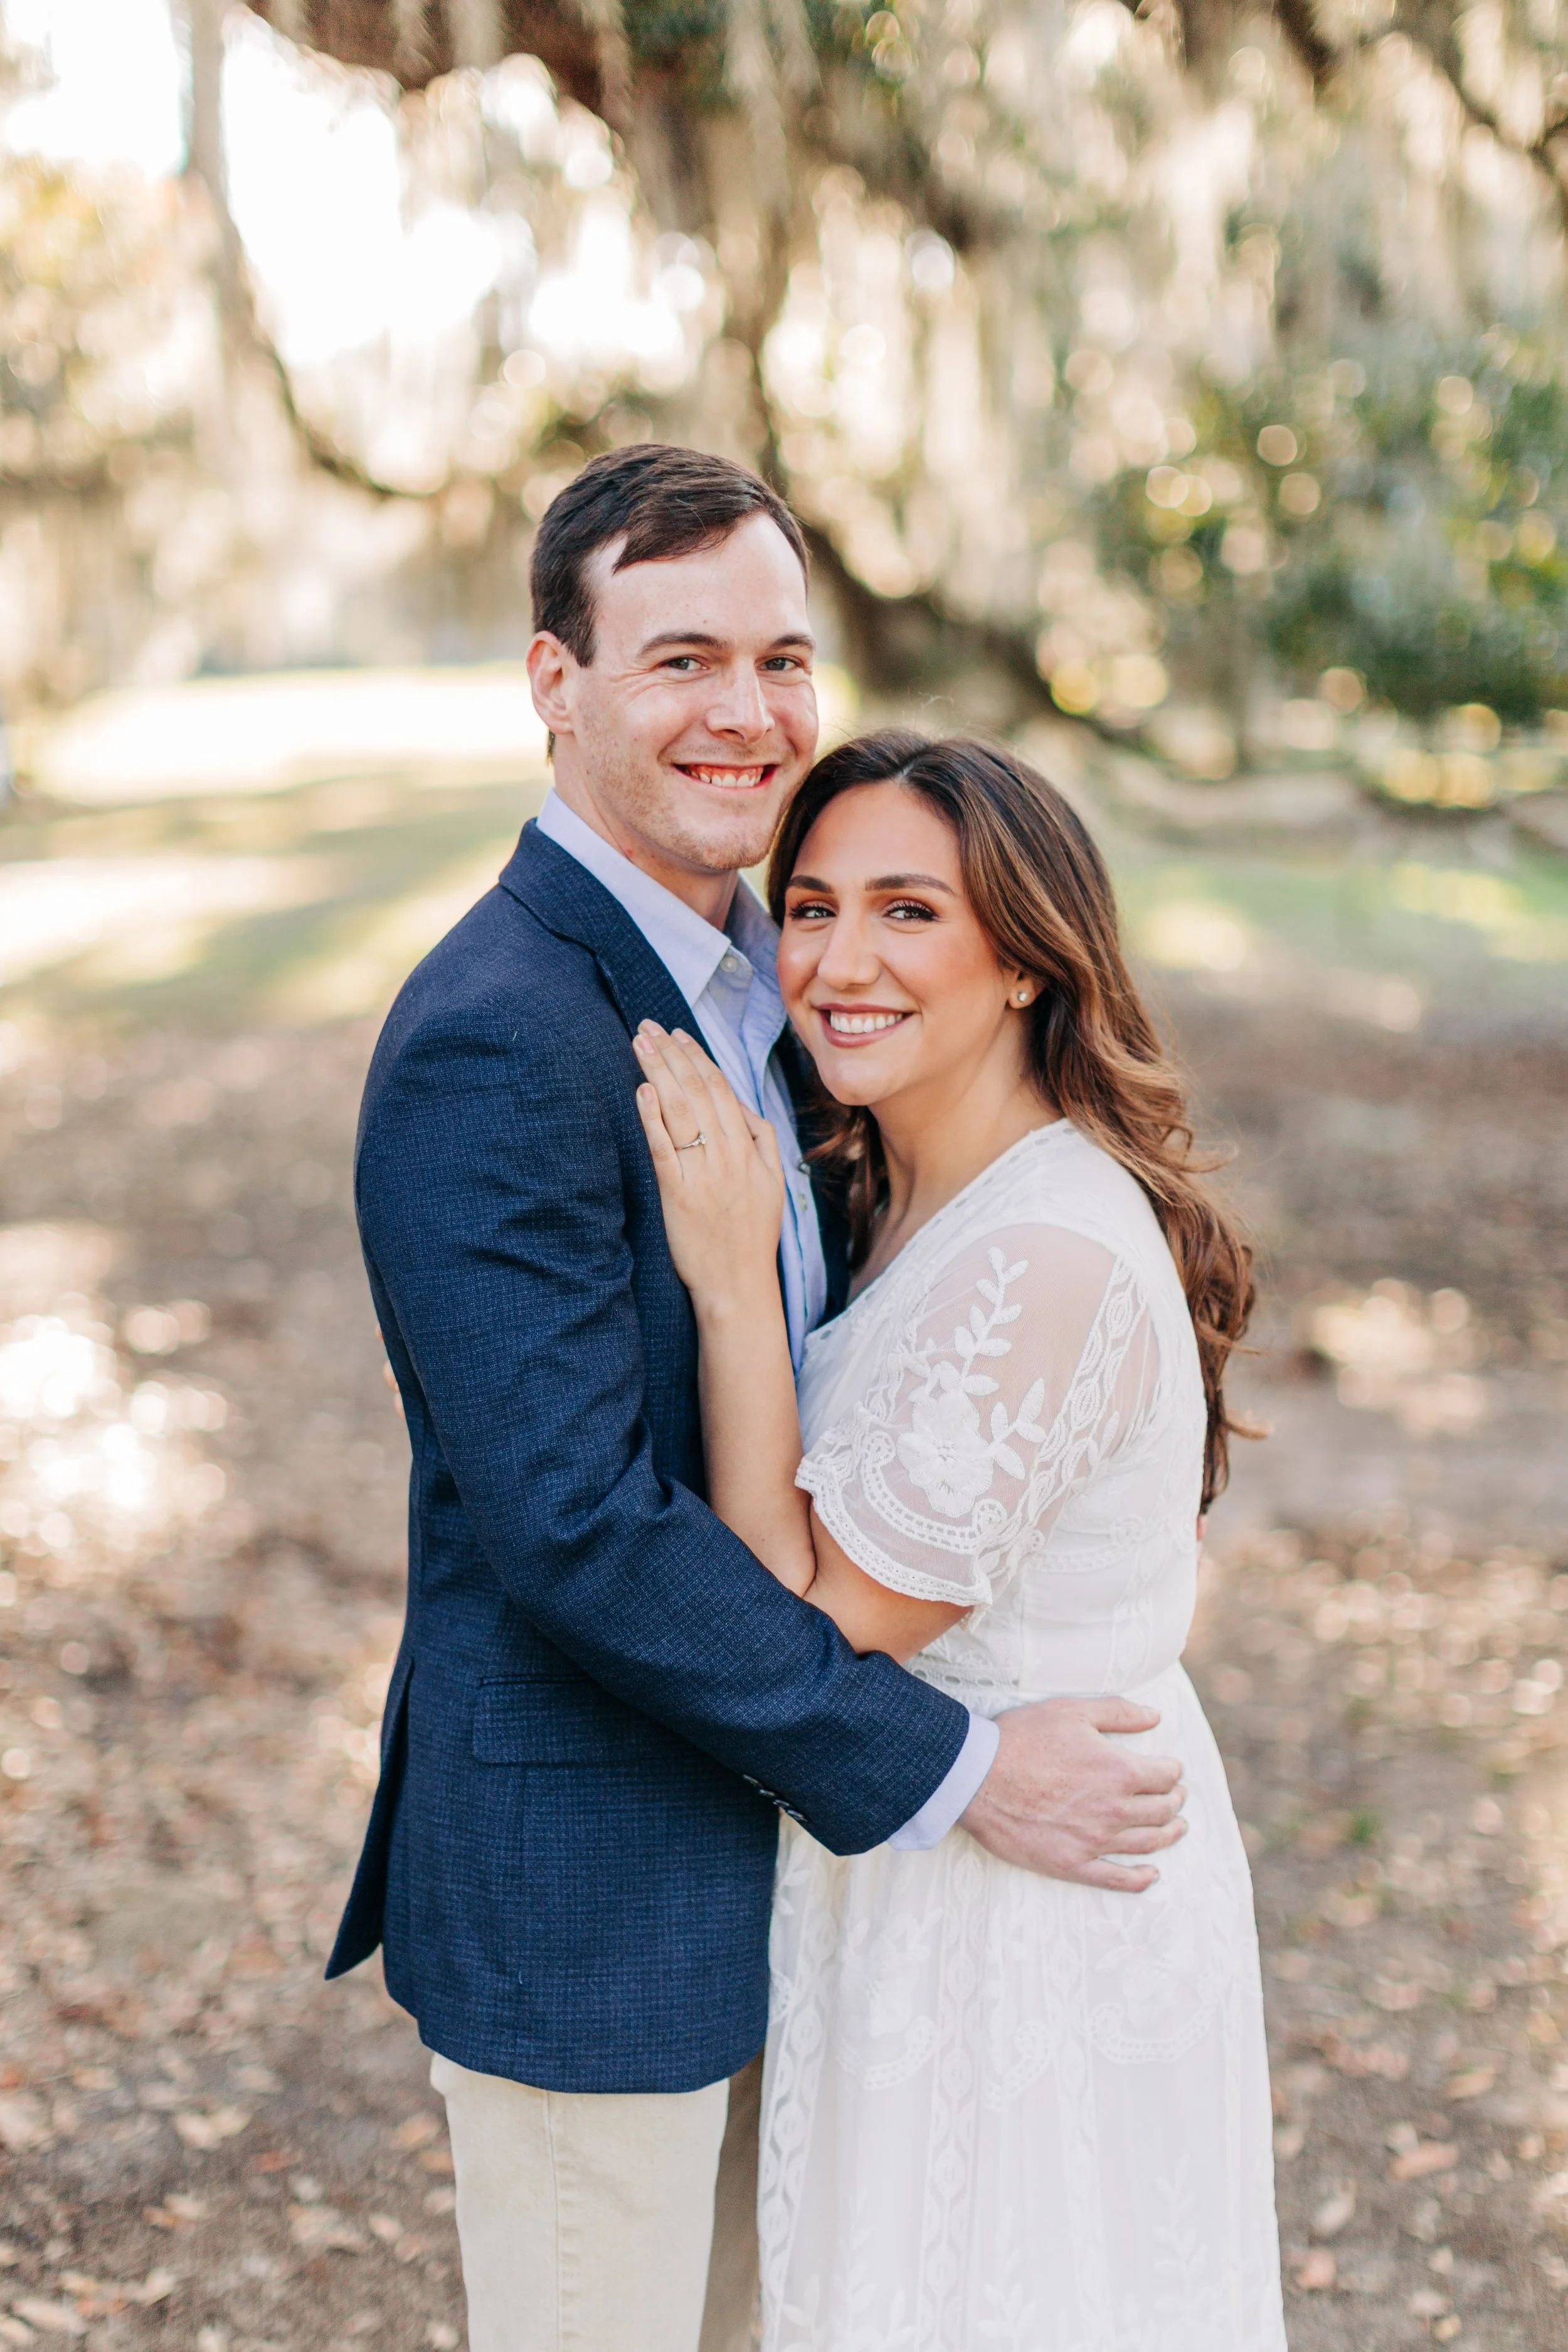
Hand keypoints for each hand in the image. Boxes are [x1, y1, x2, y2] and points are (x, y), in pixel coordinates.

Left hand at [633, 1024, 785, 1309]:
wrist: (738, 1284)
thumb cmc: (752, 1234)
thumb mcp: (772, 1181)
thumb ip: (760, 1136)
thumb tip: (737, 1100)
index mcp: (750, 1149)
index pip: (720, 1089)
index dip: (697, 1058)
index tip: (676, 1034)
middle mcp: (727, 1156)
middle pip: (697, 1092)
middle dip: (671, 1054)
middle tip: (648, 1026)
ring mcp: (702, 1174)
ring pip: (679, 1112)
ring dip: (658, 1073)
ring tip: (639, 1044)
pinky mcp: (678, 1195)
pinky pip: (664, 1149)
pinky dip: (652, 1118)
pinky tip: (641, 1091)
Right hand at [960, 1698, 1185, 1891]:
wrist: (977, 1777)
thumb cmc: (1022, 1738)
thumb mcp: (1072, 1711)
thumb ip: (1118, 1713)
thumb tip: (1155, 1716)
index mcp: (1119, 1771)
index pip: (1165, 1776)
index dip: (1173, 1771)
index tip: (1171, 1769)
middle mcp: (1114, 1810)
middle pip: (1162, 1811)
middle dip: (1175, 1801)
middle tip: (1176, 1797)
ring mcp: (1094, 1841)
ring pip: (1147, 1843)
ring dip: (1168, 1835)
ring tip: (1177, 1828)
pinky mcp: (1072, 1864)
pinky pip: (1116, 1878)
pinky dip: (1140, 1879)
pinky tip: (1151, 1875)